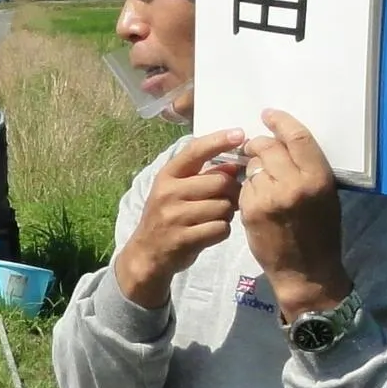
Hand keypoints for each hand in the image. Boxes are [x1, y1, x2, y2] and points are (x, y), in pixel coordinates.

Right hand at [113, 129, 247, 307]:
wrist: (147, 253)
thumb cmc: (168, 216)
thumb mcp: (176, 191)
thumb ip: (202, 176)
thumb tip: (234, 165)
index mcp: (167, 175)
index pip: (195, 151)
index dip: (219, 140)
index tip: (240, 134)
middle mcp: (168, 193)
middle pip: (220, 182)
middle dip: (231, 191)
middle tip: (227, 199)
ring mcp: (175, 217)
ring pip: (224, 207)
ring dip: (227, 213)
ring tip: (215, 217)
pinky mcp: (184, 239)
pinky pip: (220, 229)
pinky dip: (221, 231)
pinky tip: (210, 232)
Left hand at [238, 110, 351, 321]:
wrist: (307, 270)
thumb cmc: (321, 232)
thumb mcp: (325, 196)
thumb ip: (307, 169)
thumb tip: (284, 144)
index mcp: (318, 177)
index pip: (297, 137)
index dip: (281, 121)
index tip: (269, 115)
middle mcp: (296, 184)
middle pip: (268, 147)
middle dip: (258, 145)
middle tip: (255, 149)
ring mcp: (272, 197)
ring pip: (253, 166)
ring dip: (252, 169)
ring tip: (261, 182)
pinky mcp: (252, 210)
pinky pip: (244, 187)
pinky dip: (246, 189)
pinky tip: (255, 199)